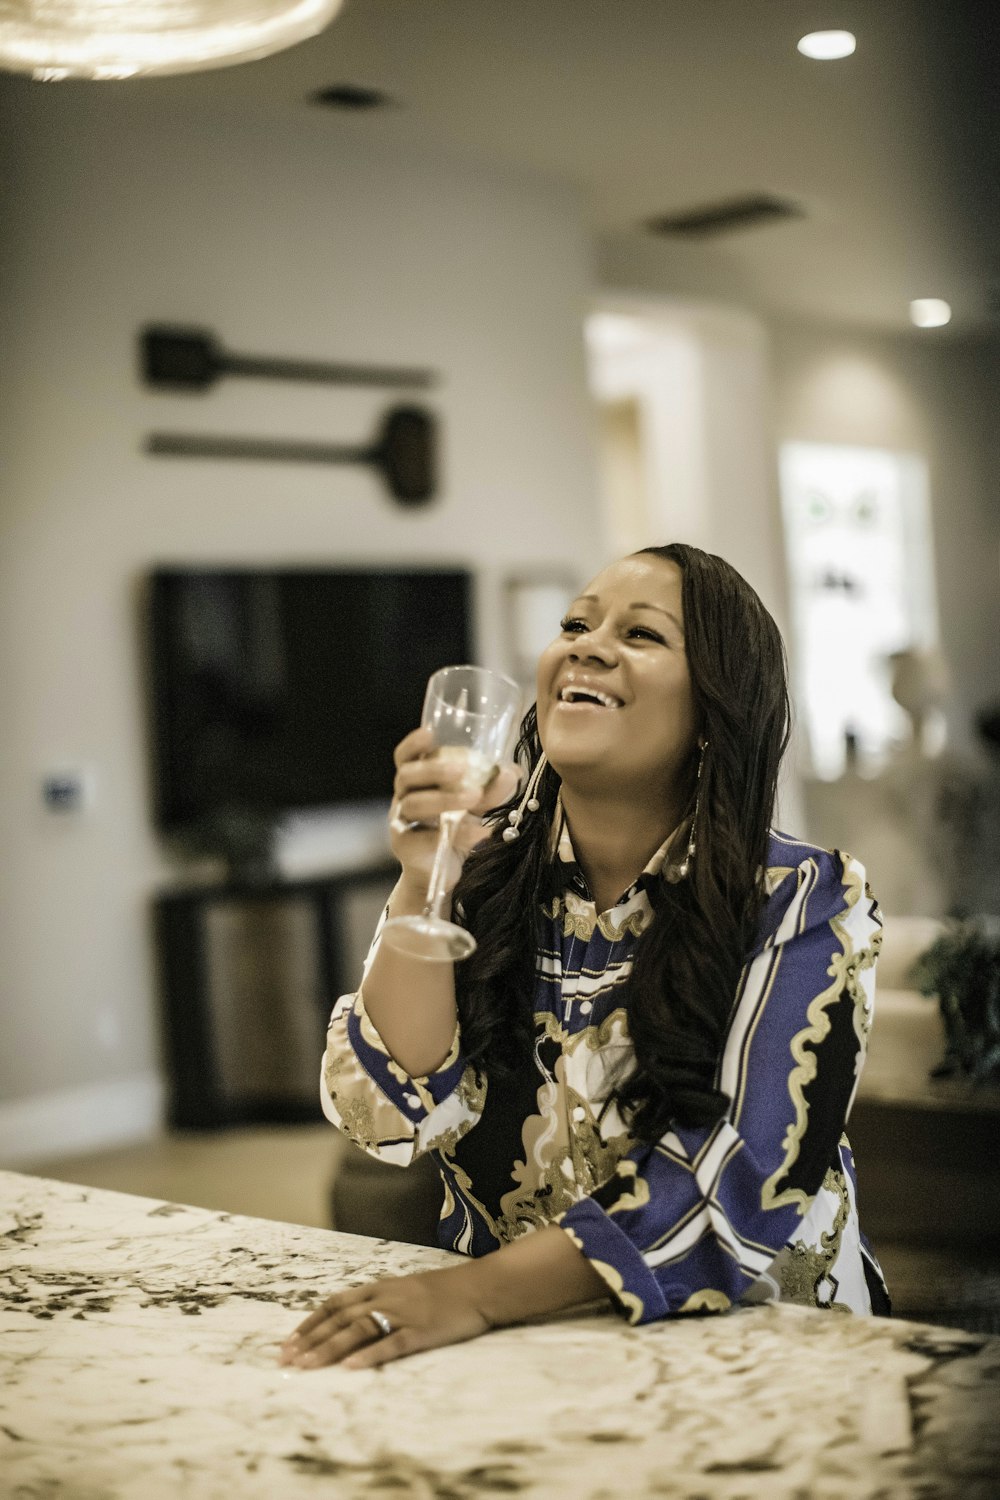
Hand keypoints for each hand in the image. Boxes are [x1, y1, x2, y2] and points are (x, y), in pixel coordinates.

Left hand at [278, 1264, 490, 1371]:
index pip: (336, 1303)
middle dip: (311, 1340)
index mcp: (381, 1288)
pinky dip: (370, 1355)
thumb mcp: (407, 1289)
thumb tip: (353, 1320)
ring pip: (358, 1331)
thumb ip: (381, 1302)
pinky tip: (352, 1368)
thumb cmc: (445, 1290)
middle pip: (340, 1318)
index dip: (310, 1322)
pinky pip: (391, 1344)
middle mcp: (386, 1299)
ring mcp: (403, 1315)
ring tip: (307, 1366)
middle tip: (286, 1360)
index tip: (288, 1342)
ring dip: (330, 1349)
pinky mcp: (421, 1332)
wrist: (480, 1286)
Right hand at [389, 728, 518, 894]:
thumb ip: (491, 789)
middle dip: (433, 769)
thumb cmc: (454, 830)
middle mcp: (403, 798)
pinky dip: (460, 833)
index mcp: (416, 782)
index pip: (405, 757)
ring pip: (414, 804)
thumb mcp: (475, 806)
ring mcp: (402, 822)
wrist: (439, 874)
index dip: (414, 744)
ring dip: (445, 798)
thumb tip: (511, 771)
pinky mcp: (406, 847)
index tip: (430, 733)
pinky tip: (482, 832)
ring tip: (474, 798)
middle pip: (407, 775)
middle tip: (461, 769)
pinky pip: (428, 837)